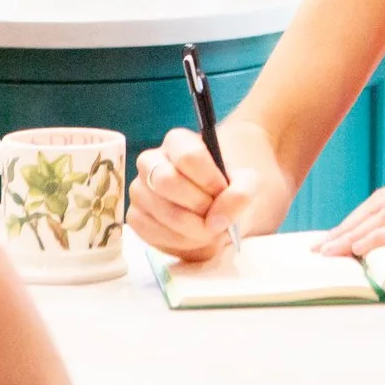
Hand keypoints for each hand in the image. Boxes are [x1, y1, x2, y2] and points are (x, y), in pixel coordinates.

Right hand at [127, 127, 270, 260]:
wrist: (220, 204)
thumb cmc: (229, 187)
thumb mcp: (248, 183)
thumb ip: (241, 194)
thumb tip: (216, 221)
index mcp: (178, 142)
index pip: (188, 156)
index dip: (209, 180)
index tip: (223, 192)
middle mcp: (151, 162)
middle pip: (166, 182)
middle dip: (198, 206)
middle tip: (217, 217)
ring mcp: (140, 190)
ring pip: (161, 212)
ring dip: (192, 230)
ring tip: (210, 231)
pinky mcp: (137, 217)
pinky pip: (152, 233)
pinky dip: (179, 243)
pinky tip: (194, 238)